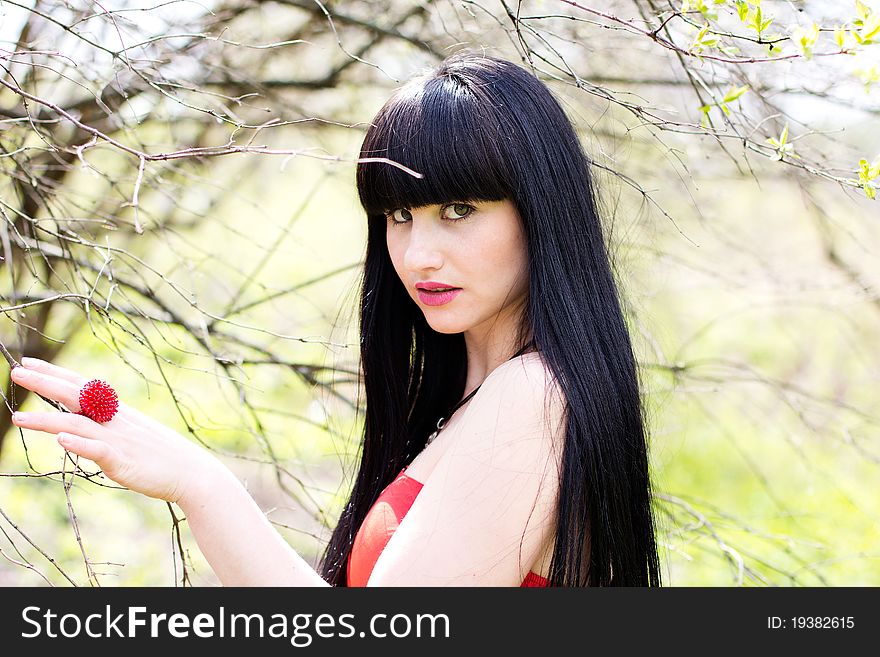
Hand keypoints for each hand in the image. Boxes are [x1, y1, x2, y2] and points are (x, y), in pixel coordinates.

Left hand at [9, 357, 222, 504]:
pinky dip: (80, 444)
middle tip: (16, 372)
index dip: (54, 374)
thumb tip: (79, 428)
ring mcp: (119, 440)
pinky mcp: (123, 462)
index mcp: (117, 412)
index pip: (81, 386)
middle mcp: (115, 421)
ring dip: (47, 420)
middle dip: (45, 384)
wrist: (191, 472)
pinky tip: (62, 440)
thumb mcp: (133, 434)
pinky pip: (99, 451)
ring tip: (18, 418)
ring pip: (79, 424)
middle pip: (77, 396)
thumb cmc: (162, 455)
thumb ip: (106, 427)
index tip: (29, 363)